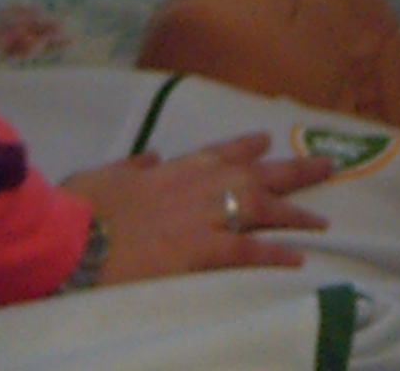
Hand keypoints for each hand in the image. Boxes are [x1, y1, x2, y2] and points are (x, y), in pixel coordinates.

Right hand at [61, 133, 332, 284]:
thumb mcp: (105, 175)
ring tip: (322, 221)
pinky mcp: (199, 251)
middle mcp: (197, 186)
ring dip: (295, 213)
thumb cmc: (81, 207)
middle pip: (256, 174)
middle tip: (327, 166)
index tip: (268, 140)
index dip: (248, 146)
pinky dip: (274, 253)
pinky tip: (298, 258)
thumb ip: (134, 166)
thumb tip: (152, 157)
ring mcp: (201, 217)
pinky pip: (247, 251)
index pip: (221, 151)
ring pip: (262, 209)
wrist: (72, 237)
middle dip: (294, 170)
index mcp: (174, 168)